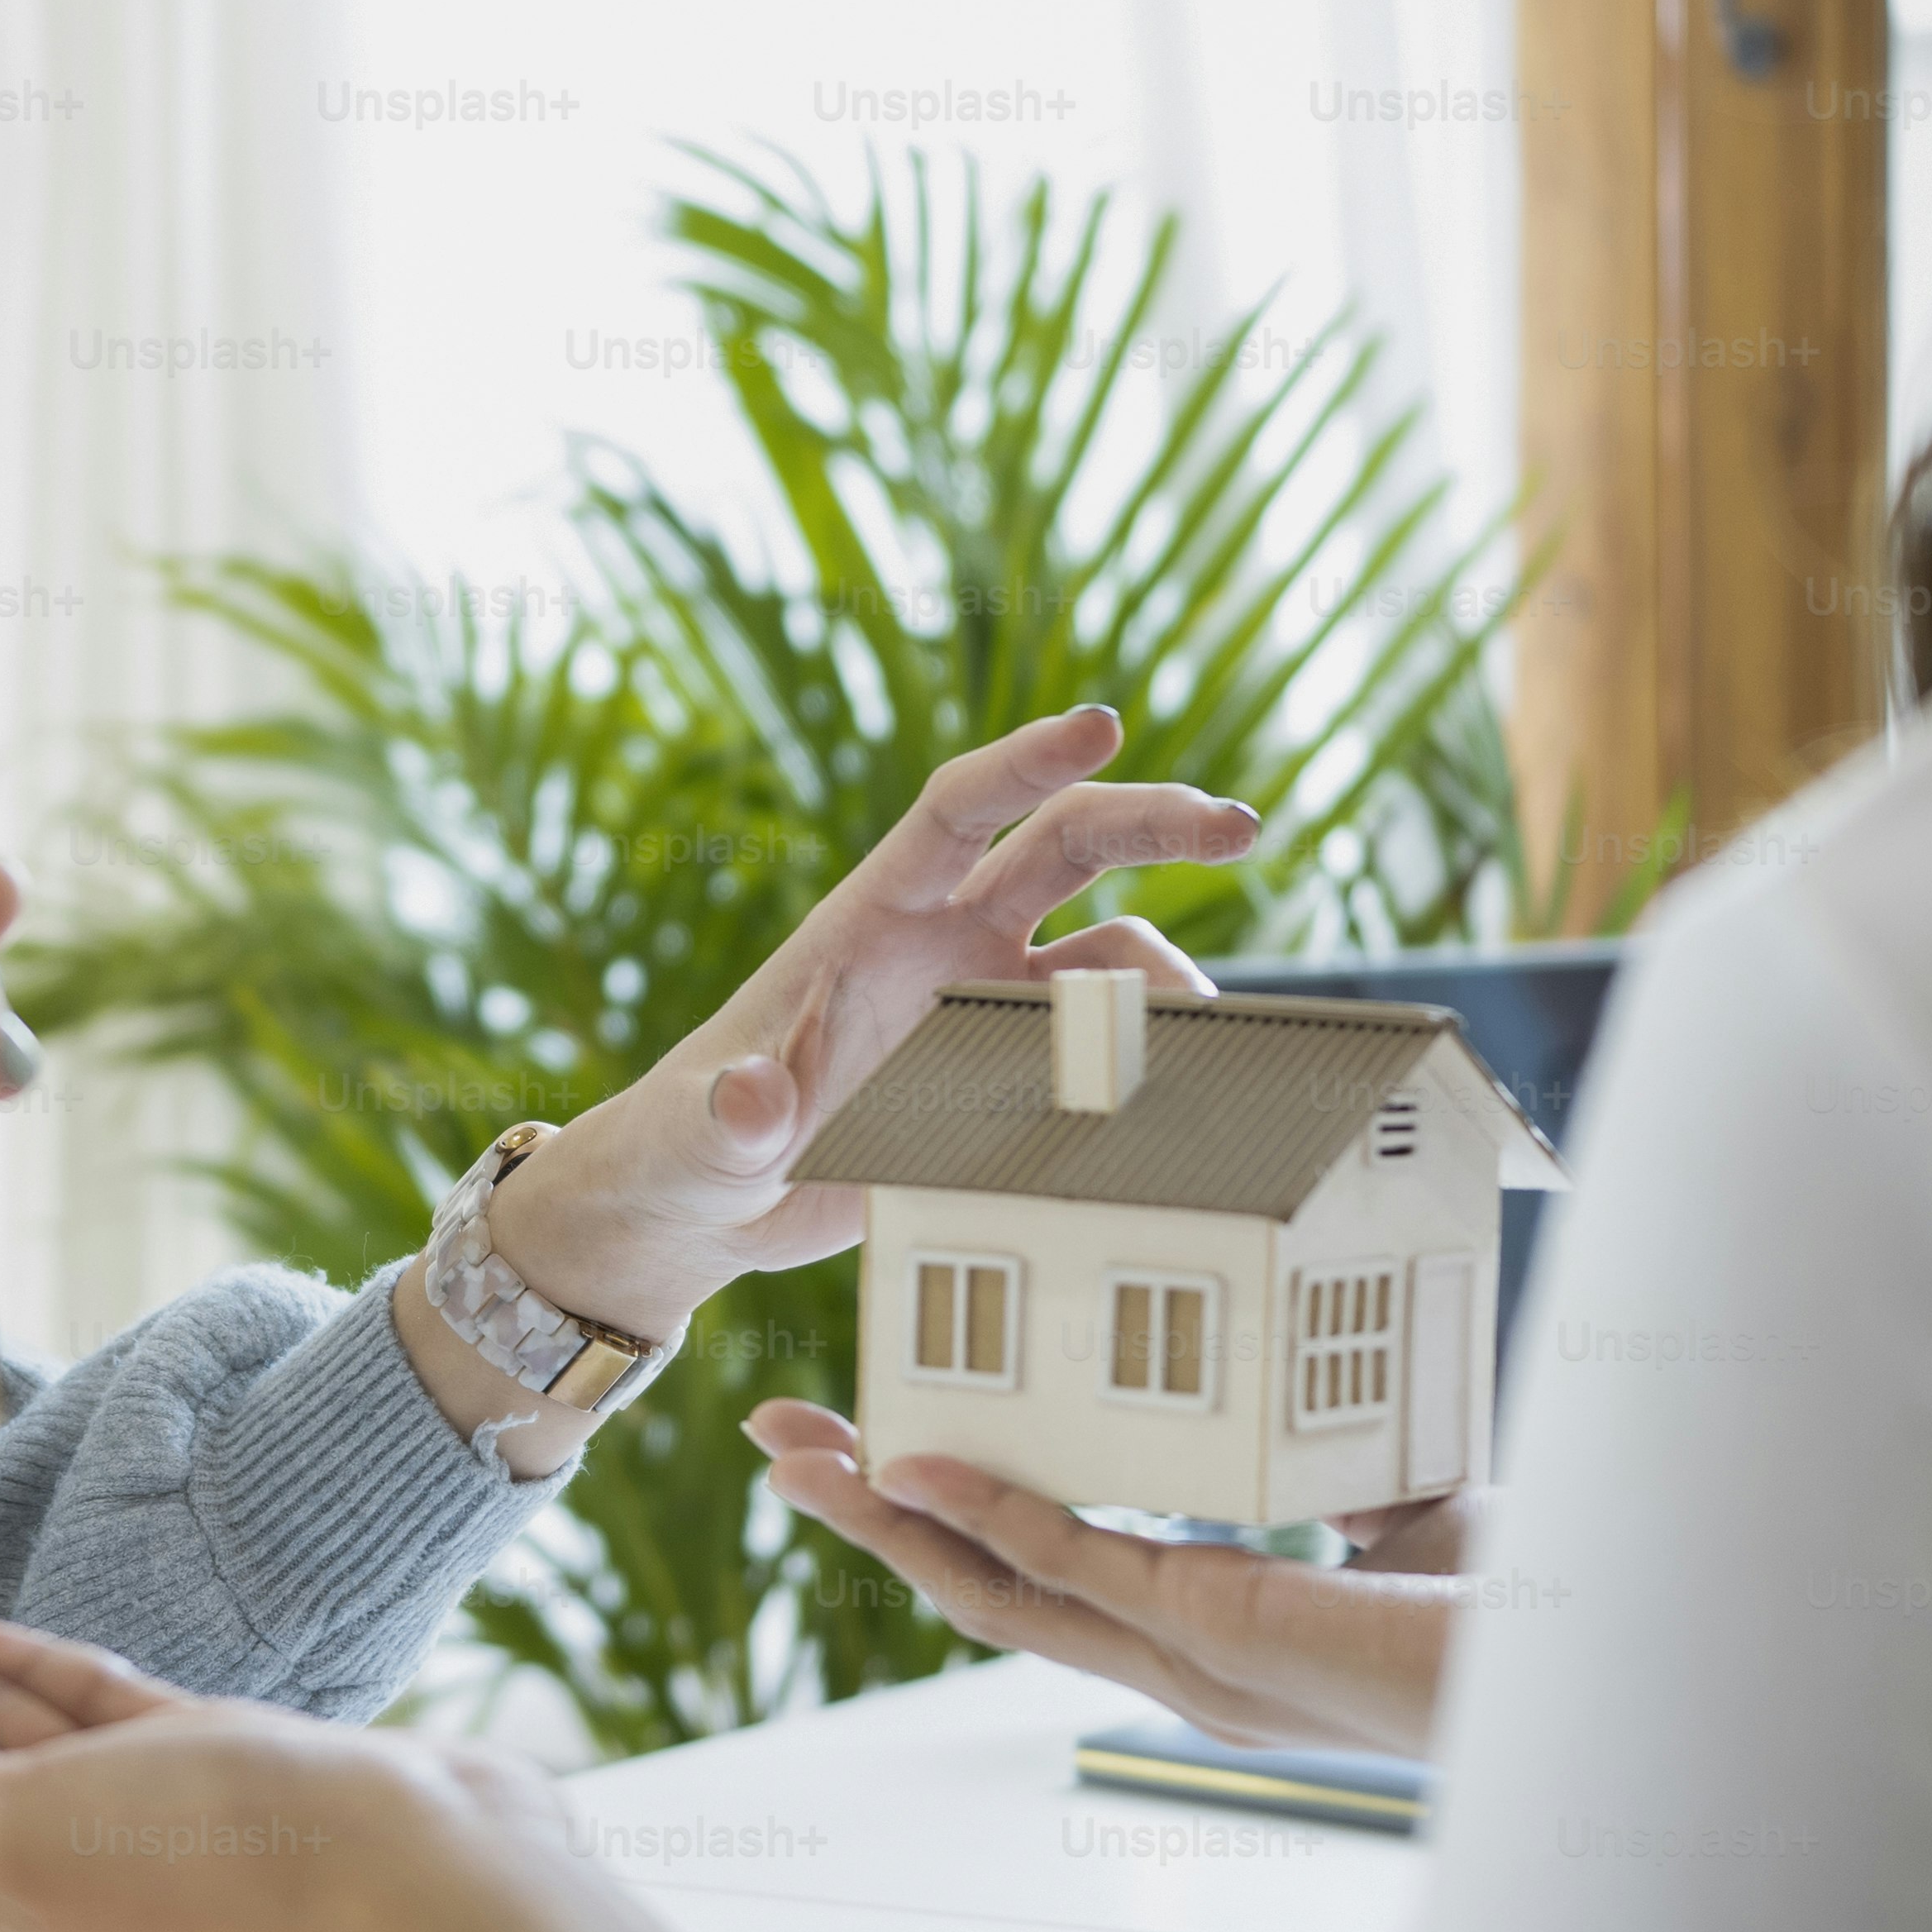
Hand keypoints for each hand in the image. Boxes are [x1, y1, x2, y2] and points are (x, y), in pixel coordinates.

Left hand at [485, 707, 1256, 1339]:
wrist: (706, 1209)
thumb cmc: (686, 1151)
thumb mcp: (697, 1140)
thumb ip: (725, 1119)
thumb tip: (751, 1094)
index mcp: (868, 923)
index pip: (956, 809)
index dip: (1025, 760)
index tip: (1102, 722)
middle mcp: (940, 946)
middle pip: (1066, 847)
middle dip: (1157, 821)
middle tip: (1245, 827)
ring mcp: (982, 1008)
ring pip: (1109, 954)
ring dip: (1167, 980)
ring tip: (1208, 1038)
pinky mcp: (1008, 1078)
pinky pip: (1104, 1047)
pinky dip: (1152, 1058)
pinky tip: (1187, 1096)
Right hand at [746, 1402, 1460, 1756]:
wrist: (1597, 1659)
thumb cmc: (1526, 1606)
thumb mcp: (1397, 1504)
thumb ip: (1321, 1468)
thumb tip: (1297, 1381)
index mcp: (1213, 1639)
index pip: (1043, 1580)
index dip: (945, 1519)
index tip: (876, 1446)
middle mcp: (1185, 1665)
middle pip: (979, 1591)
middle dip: (869, 1516)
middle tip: (783, 1444)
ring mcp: (1194, 1660)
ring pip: (994, 1593)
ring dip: (886, 1518)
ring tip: (800, 1454)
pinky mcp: (1223, 1631)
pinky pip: (1076, 1565)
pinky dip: (986, 1512)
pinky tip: (914, 1465)